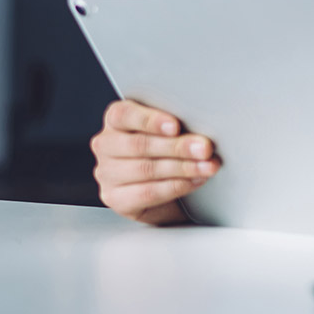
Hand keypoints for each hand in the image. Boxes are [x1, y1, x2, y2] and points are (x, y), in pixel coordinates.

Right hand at [91, 100, 221, 224]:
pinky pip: (148, 193)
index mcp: (116, 119)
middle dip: (177, 147)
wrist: (161, 191)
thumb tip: (200, 129)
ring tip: (207, 166)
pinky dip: (176, 186)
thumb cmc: (165, 152)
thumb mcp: (168, 132)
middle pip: (139, 144)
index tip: (176, 126)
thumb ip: (176, 127)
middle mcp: (106, 145)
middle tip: (204, 148)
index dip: (151, 120)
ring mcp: (107, 173)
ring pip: (146, 169)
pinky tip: (194, 181)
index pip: (125, 114)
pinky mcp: (115, 198)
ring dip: (183, 168)